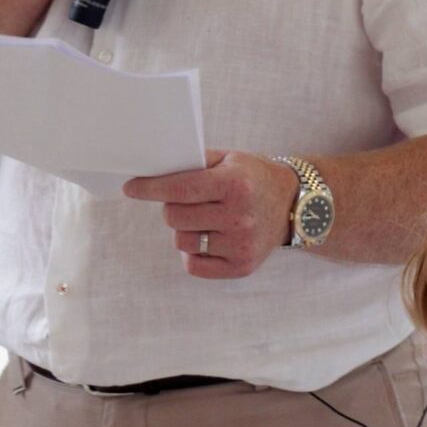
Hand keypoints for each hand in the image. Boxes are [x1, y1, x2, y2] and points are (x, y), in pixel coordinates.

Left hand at [122, 150, 297, 278]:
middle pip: (174, 217)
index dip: (149, 189)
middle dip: (172, 207)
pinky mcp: (242, 267)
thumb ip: (193, 162)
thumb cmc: (253, 178)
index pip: (179, 189)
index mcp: (235, 185)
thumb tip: (152, 169)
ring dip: (184, 230)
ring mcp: (241, 245)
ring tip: (204, 219)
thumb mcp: (229, 159)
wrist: (295, 206)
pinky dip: (194, 253)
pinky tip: (209, 238)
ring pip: (182, 241)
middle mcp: (239, 216)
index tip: (131, 188)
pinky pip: (194, 265)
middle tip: (186, 201)